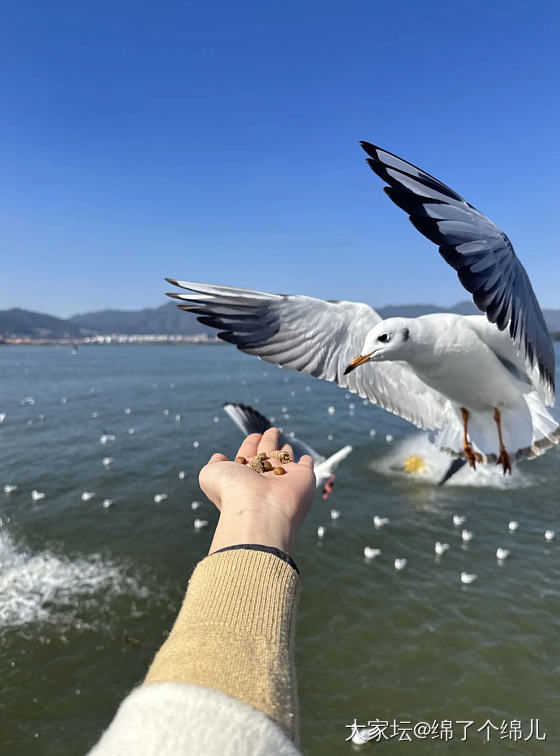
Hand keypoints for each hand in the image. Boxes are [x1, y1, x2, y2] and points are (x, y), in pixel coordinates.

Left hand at [199, 428, 315, 555]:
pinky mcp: (303, 477)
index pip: (248, 456)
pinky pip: (306, 466)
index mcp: (245, 476)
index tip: (254, 436)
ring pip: (285, 458)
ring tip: (286, 440)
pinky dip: (307, 462)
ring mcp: (284, 478)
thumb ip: (213, 465)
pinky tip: (305, 459)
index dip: (250, 444)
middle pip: (267, 454)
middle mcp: (264, 478)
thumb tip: (218, 457)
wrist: (260, 511)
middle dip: (268, 441)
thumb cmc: (233, 493)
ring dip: (284, 449)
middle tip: (272, 431)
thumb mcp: (210, 475)